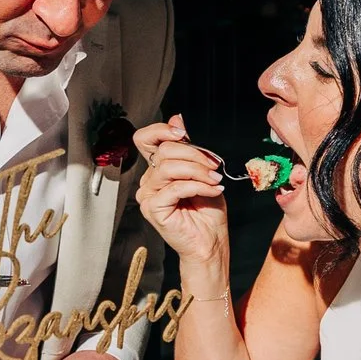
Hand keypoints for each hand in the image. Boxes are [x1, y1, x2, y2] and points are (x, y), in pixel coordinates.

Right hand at [133, 115, 230, 273]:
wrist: (211, 241)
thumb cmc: (207, 210)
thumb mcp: (202, 170)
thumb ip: (188, 147)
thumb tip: (177, 117)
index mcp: (157, 169)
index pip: (145, 139)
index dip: (161, 130)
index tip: (183, 133)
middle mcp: (149, 180)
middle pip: (163, 151)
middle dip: (195, 154)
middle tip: (215, 167)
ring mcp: (148, 195)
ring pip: (169, 168)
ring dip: (198, 171)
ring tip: (215, 181)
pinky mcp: (154, 209)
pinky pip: (175, 188)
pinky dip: (199, 186)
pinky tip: (213, 191)